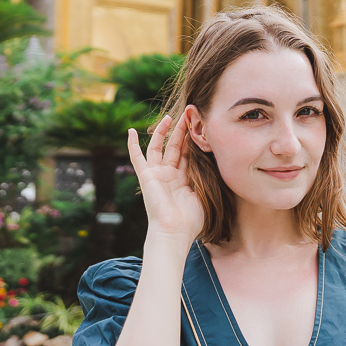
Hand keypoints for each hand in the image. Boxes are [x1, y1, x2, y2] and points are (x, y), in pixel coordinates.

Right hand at [129, 115, 204, 243]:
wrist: (175, 232)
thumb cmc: (191, 220)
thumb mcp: (203, 194)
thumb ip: (205, 176)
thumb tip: (214, 160)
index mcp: (183, 180)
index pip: (188, 154)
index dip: (193, 140)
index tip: (200, 125)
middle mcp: (169, 175)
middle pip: (175, 147)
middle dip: (181, 131)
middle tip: (189, 114)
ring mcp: (157, 175)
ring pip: (159, 147)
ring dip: (163, 132)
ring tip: (170, 116)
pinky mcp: (146, 176)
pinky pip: (137, 158)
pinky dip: (132, 144)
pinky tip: (131, 130)